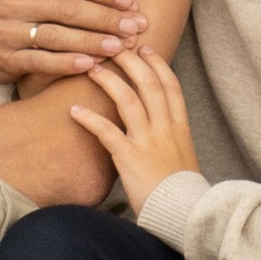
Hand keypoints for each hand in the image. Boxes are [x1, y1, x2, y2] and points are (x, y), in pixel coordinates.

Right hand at [0, 0, 148, 91]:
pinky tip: (90, 66)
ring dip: (92, 42)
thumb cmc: (10, 4)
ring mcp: (8, 30)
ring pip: (57, 35)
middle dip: (106, 18)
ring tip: (120, 47)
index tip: (131, 2)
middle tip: (135, 27)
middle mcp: (14, 0)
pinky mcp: (5, 59)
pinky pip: (40, 61)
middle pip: (68, 8)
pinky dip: (67, 63)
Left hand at [68, 46, 199, 207]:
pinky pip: (107, 132)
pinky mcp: (130, 158)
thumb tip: (161, 124)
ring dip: (108, 80)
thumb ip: (173, 136)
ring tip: (92, 68)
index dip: (157, 63)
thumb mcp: (184, 156)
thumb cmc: (183, 190)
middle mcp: (165, 128)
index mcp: (180, 126)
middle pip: (147, 83)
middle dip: (130, 61)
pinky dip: (90, 119)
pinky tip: (74, 110)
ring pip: (127, 99)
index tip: (145, 48)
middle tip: (113, 46)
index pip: (170, 84)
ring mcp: (147, 141)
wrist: (186, 213)